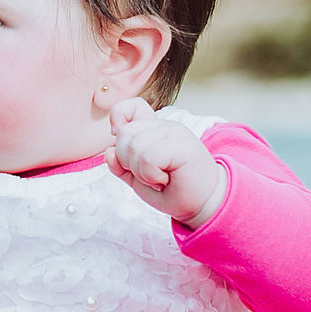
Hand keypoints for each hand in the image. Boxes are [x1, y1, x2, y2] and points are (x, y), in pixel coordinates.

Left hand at [104, 98, 225, 228]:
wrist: (201, 205)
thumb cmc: (171, 191)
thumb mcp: (138, 178)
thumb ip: (120, 164)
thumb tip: (109, 152)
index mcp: (154, 130)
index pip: (132, 106)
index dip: (118, 118)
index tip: (122, 139)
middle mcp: (164, 126)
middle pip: (124, 134)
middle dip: (128, 161)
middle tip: (149, 173)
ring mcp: (174, 133)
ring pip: (134, 147)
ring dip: (141, 172)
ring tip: (159, 177)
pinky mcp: (182, 145)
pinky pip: (148, 158)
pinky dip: (151, 176)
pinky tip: (165, 179)